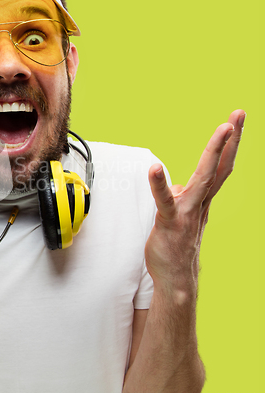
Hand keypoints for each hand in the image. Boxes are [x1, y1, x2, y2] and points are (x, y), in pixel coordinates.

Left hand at [144, 110, 244, 294]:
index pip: (219, 167)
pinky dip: (160, 183)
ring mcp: (188, 211)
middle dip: (229, 140)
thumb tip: (175, 186)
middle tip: (238, 115)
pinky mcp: (170, 221)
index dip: (227, 144)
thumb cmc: (177, 244)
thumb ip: (182, 197)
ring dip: (214, 152)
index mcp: (202, 199)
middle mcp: (200, 203)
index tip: (235, 121)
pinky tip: (154, 168)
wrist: (176, 277)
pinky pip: (165, 200)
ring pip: (204, 178)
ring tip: (222, 129)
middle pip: (219, 167)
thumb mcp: (181, 215)